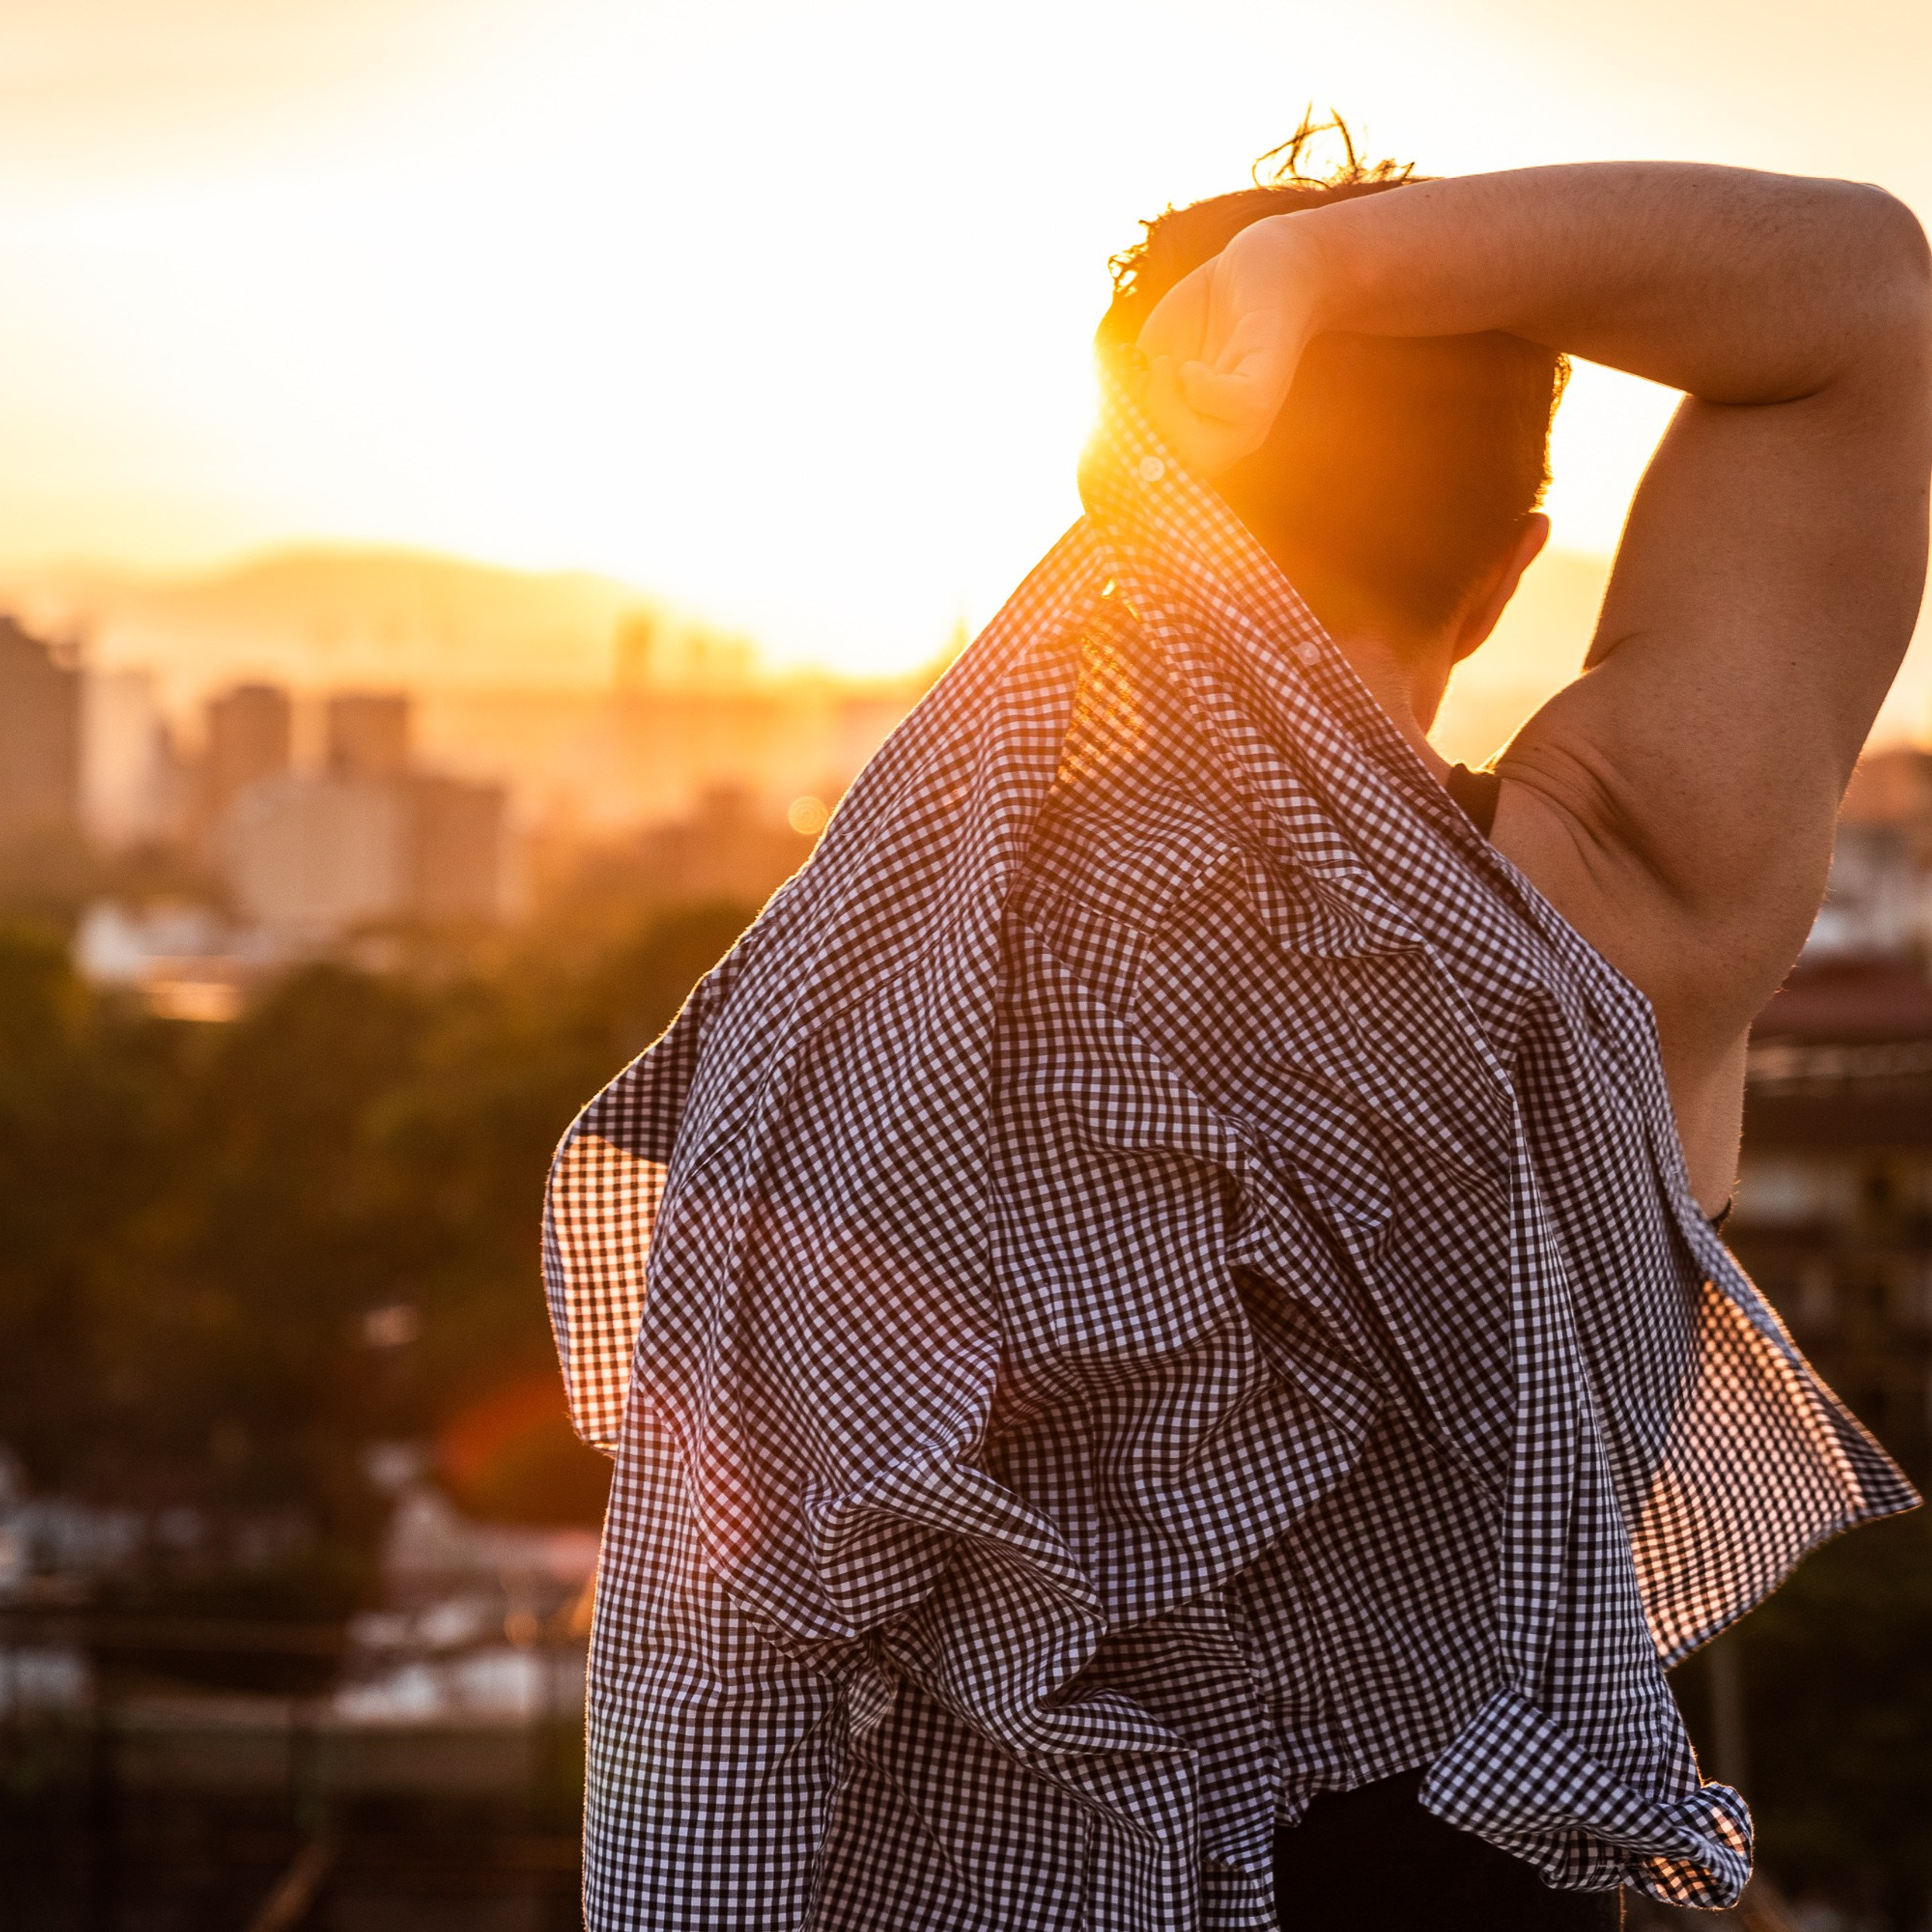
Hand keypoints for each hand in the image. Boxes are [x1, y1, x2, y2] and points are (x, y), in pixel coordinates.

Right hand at [1136, 213, 1326, 477]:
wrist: (1263, 257)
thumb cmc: (1207, 311)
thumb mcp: (1154, 354)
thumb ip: (1131, 391)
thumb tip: (1104, 423)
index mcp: (1207, 432)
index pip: (1170, 477)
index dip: (1133, 456)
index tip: (1119, 408)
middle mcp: (1235, 430)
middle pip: (1188, 472)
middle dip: (1152, 431)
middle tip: (1152, 377)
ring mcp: (1254, 408)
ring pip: (1209, 452)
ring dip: (1171, 411)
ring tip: (1169, 364)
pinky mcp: (1271, 374)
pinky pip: (1241, 406)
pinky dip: (1204, 389)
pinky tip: (1192, 365)